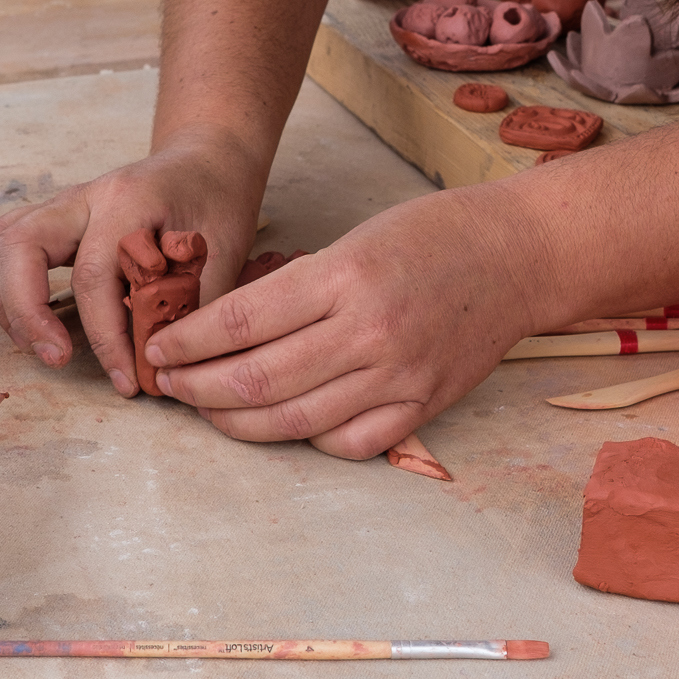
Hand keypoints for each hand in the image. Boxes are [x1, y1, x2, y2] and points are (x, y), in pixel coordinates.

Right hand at [0, 128, 265, 396]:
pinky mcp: (53, 218)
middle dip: (27, 312)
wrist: (207, 161)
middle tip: (57, 359)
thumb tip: (167, 368)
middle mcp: (85, 195)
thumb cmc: (216, 202)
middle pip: (22, 246)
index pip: (94, 274)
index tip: (126, 379)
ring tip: (40, 346)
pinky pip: (4, 244)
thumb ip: (193, 306)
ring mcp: (62, 204)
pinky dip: (5, 286)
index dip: (105, 336)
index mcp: (129, 199)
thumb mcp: (223, 252)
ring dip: (8, 301)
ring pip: (1, 242)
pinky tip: (30, 322)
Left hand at [141, 184, 551, 457]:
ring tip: (207, 410)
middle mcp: (369, 331)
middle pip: (256, 379)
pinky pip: (349, 443)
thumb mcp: (352, 240)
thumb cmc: (432, 235)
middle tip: (169, 386)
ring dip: (236, 422)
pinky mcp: (424, 404)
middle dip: (197, 388)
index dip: (187, 343)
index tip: (160, 350)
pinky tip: (283, 424)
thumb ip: (295, 289)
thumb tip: (224, 329)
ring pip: (294, 421)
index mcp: (343, 277)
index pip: (240, 322)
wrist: (518, 254)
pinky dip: (306, 441)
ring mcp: (399, 374)